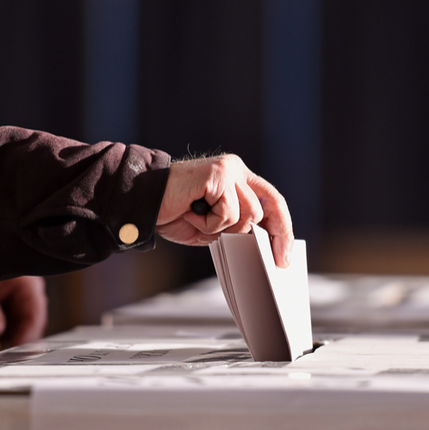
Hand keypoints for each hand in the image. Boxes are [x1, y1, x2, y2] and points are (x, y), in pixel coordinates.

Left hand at [0, 276, 46, 349]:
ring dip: (12, 337)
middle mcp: (28, 291)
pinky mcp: (10, 303)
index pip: (35, 315)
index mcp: (29, 284)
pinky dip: (6, 332)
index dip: (27, 335)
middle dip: (20, 339)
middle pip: (32, 322)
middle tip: (7, 355)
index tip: (16, 350)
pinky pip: (14, 322)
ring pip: (23, 324)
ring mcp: (20, 297)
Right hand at [156, 154, 293, 267]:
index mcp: (237, 178)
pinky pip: (229, 212)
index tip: (285, 254)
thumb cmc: (174, 213)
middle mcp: (235, 169)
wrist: (142, 201)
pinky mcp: (217, 174)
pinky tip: (192, 213)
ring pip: (249, 213)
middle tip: (276, 260)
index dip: (282, 228)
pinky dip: (211, 222)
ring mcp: (227, 169)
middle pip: (267, 207)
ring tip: (199, 221)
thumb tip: (263, 247)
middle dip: (273, 236)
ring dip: (224, 228)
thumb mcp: (213, 225)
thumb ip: (236, 228)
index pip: (271, 200)